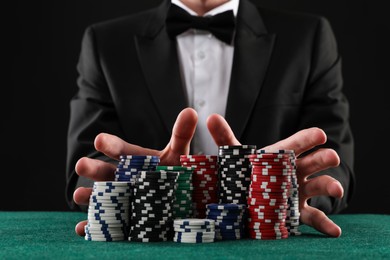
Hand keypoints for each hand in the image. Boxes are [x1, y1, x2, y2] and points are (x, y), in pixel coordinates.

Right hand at [73, 108, 197, 235]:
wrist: (178, 200)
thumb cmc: (174, 172)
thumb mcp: (178, 153)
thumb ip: (181, 135)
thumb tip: (191, 111)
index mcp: (134, 160)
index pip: (120, 150)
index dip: (110, 144)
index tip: (100, 140)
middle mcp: (123, 179)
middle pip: (106, 173)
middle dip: (93, 169)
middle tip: (81, 165)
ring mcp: (120, 200)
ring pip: (100, 197)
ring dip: (88, 196)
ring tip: (78, 196)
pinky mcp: (120, 222)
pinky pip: (103, 225)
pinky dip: (91, 227)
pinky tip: (81, 228)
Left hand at [207, 114, 342, 236]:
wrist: (248, 196)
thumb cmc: (247, 172)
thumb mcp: (235, 156)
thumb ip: (224, 137)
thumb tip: (211, 117)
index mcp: (281, 157)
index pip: (296, 144)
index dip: (308, 139)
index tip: (320, 134)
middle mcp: (295, 172)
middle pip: (312, 163)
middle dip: (323, 159)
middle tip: (331, 156)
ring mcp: (299, 192)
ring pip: (318, 187)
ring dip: (330, 186)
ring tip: (336, 189)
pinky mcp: (298, 212)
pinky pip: (315, 218)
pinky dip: (326, 224)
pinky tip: (335, 231)